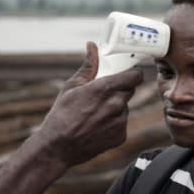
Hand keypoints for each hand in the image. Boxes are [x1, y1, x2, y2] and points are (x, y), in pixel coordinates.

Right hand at [35, 41, 143, 167]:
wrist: (57, 147)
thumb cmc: (61, 115)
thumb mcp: (71, 86)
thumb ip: (88, 66)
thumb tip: (92, 46)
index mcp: (105, 89)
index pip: (135, 75)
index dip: (133, 72)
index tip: (127, 72)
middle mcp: (116, 105)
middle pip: (129, 90)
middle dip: (120, 89)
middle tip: (104, 92)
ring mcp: (120, 122)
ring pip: (124, 107)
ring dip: (115, 106)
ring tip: (95, 112)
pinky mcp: (120, 136)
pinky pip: (121, 123)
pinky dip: (113, 122)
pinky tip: (97, 125)